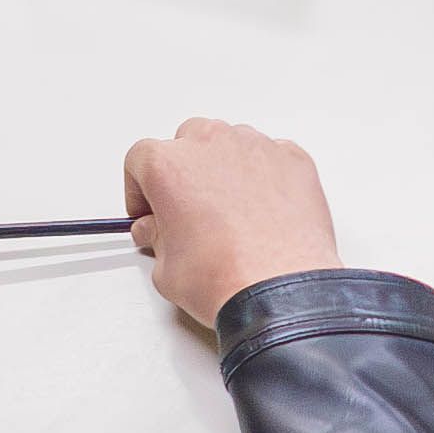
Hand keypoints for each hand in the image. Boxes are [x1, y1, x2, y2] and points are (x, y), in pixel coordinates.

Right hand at [124, 118, 342, 326]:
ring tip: (229, 213)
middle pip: (187, 142)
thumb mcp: (165, 268)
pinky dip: (263, 176)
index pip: (140, 159)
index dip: (141, 188)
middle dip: (184, 172)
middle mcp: (212, 144)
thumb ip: (156, 237)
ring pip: (230, 145)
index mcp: (169, 164)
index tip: (148, 209)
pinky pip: (269, 157)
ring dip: (224, 169)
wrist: (279, 290)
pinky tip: (261, 211)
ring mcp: (256, 147)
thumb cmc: (226, 277)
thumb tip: (159, 231)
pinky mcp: (293, 159)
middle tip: (188, 211)